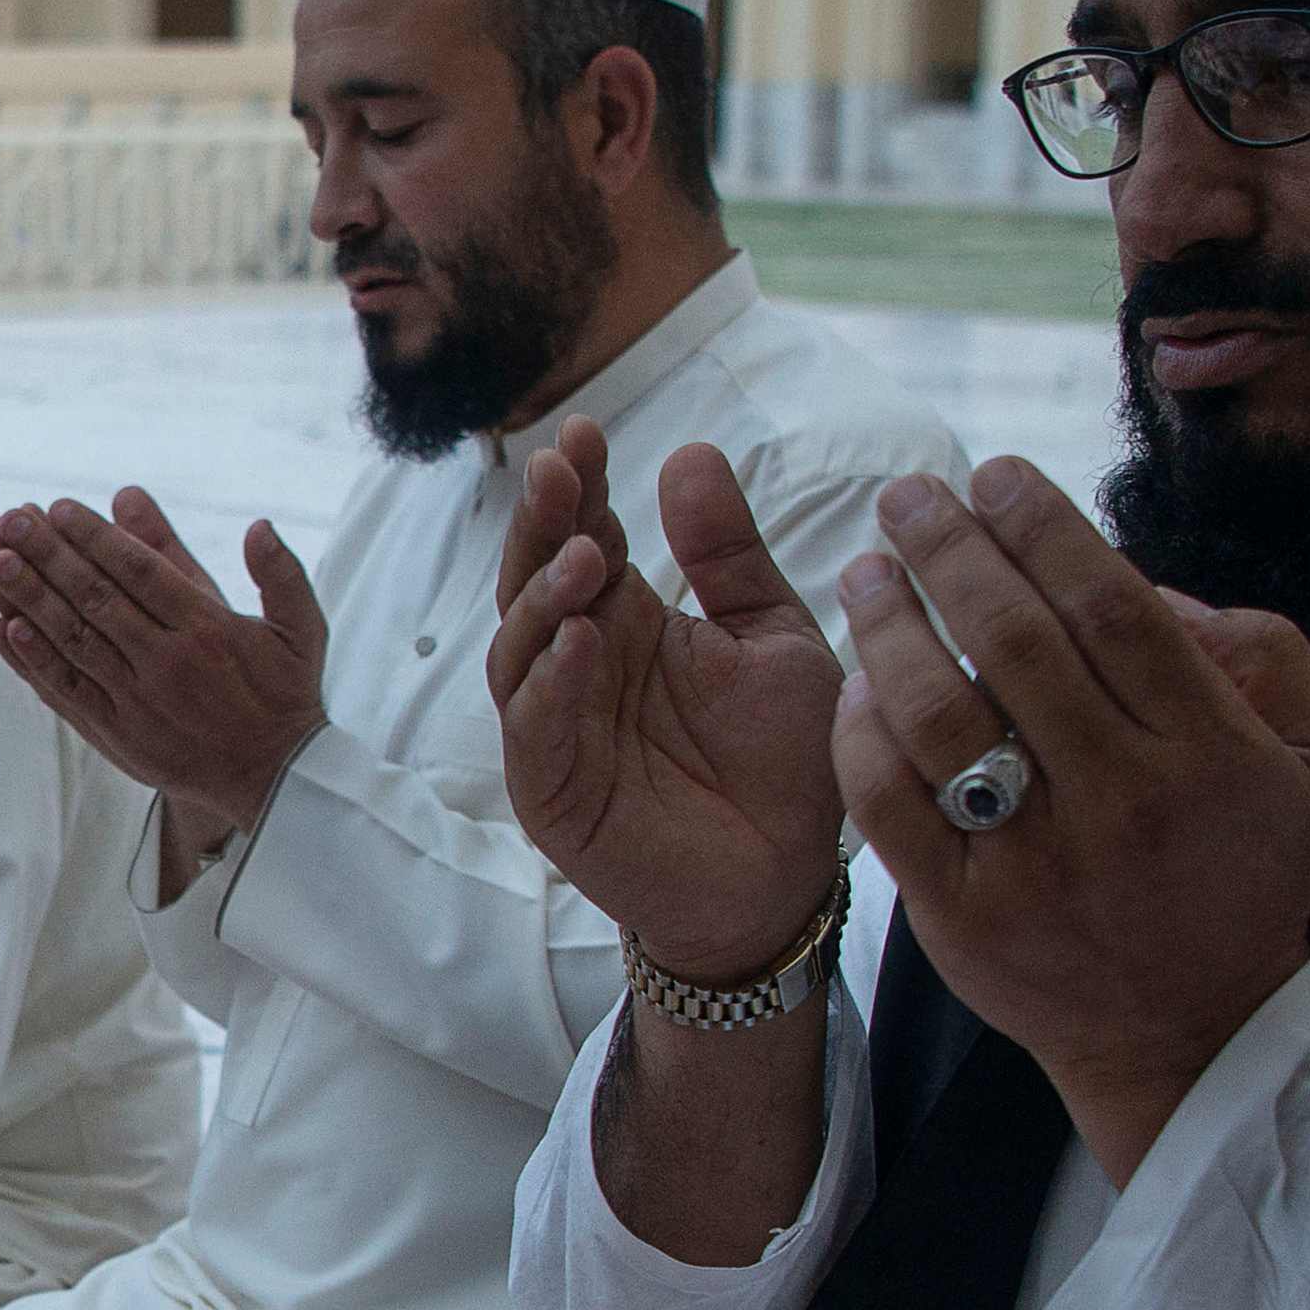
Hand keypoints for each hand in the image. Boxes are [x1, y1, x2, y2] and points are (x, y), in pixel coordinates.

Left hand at [0, 492, 327, 838]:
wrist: (274, 779)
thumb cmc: (285, 693)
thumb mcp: (300, 628)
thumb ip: (280, 573)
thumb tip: (258, 524)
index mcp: (207, 629)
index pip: (139, 571)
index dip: (94, 537)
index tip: (58, 507)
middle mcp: (165, 663)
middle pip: (93, 599)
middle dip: (46, 555)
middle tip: (7, 519)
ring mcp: (135, 701)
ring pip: (71, 641)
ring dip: (25, 599)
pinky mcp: (116, 735)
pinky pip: (64, 691)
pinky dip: (30, 660)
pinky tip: (0, 627)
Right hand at [489, 421, 854, 981]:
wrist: (789, 876)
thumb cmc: (784, 759)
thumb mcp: (771, 636)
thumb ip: (729, 556)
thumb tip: (688, 454)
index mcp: (626, 619)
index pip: (584, 536)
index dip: (578, 487)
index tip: (586, 433)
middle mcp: (578, 664)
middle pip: (535, 580)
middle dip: (542, 523)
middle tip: (558, 469)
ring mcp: (557, 727)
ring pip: (519, 649)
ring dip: (544, 597)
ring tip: (589, 556)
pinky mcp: (552, 791)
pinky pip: (534, 730)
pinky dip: (549, 685)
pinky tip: (579, 642)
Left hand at [834, 461, 1309, 1180]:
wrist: (1190, 1034)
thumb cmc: (1249, 873)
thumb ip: (1263, 651)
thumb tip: (1153, 585)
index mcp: (1207, 749)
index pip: (1111, 608)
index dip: (1044, 528)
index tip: (995, 474)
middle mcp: (1121, 799)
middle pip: (1017, 642)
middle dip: (953, 551)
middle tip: (911, 497)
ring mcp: (1034, 861)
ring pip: (941, 716)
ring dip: (892, 627)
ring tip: (869, 570)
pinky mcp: (961, 913)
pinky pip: (888, 801)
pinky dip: (861, 731)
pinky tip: (855, 679)